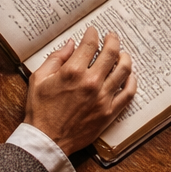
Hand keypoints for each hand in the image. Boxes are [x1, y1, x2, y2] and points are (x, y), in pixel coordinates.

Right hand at [24, 26, 135, 155]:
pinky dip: (131, 81)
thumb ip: (56, 58)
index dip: (93, 33)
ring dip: (125, 57)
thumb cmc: (40, 110)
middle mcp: (91, 82)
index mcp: (73, 72)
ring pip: (124, 70)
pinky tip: (129, 75)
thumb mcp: (38, 79)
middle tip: (112, 36)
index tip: (93, 31)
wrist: (47, 140)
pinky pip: (128, 93)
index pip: (90, 44)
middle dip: (113, 40)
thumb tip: (71, 44)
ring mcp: (103, 97)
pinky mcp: (109, 112)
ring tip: (122, 54)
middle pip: (111, 52)